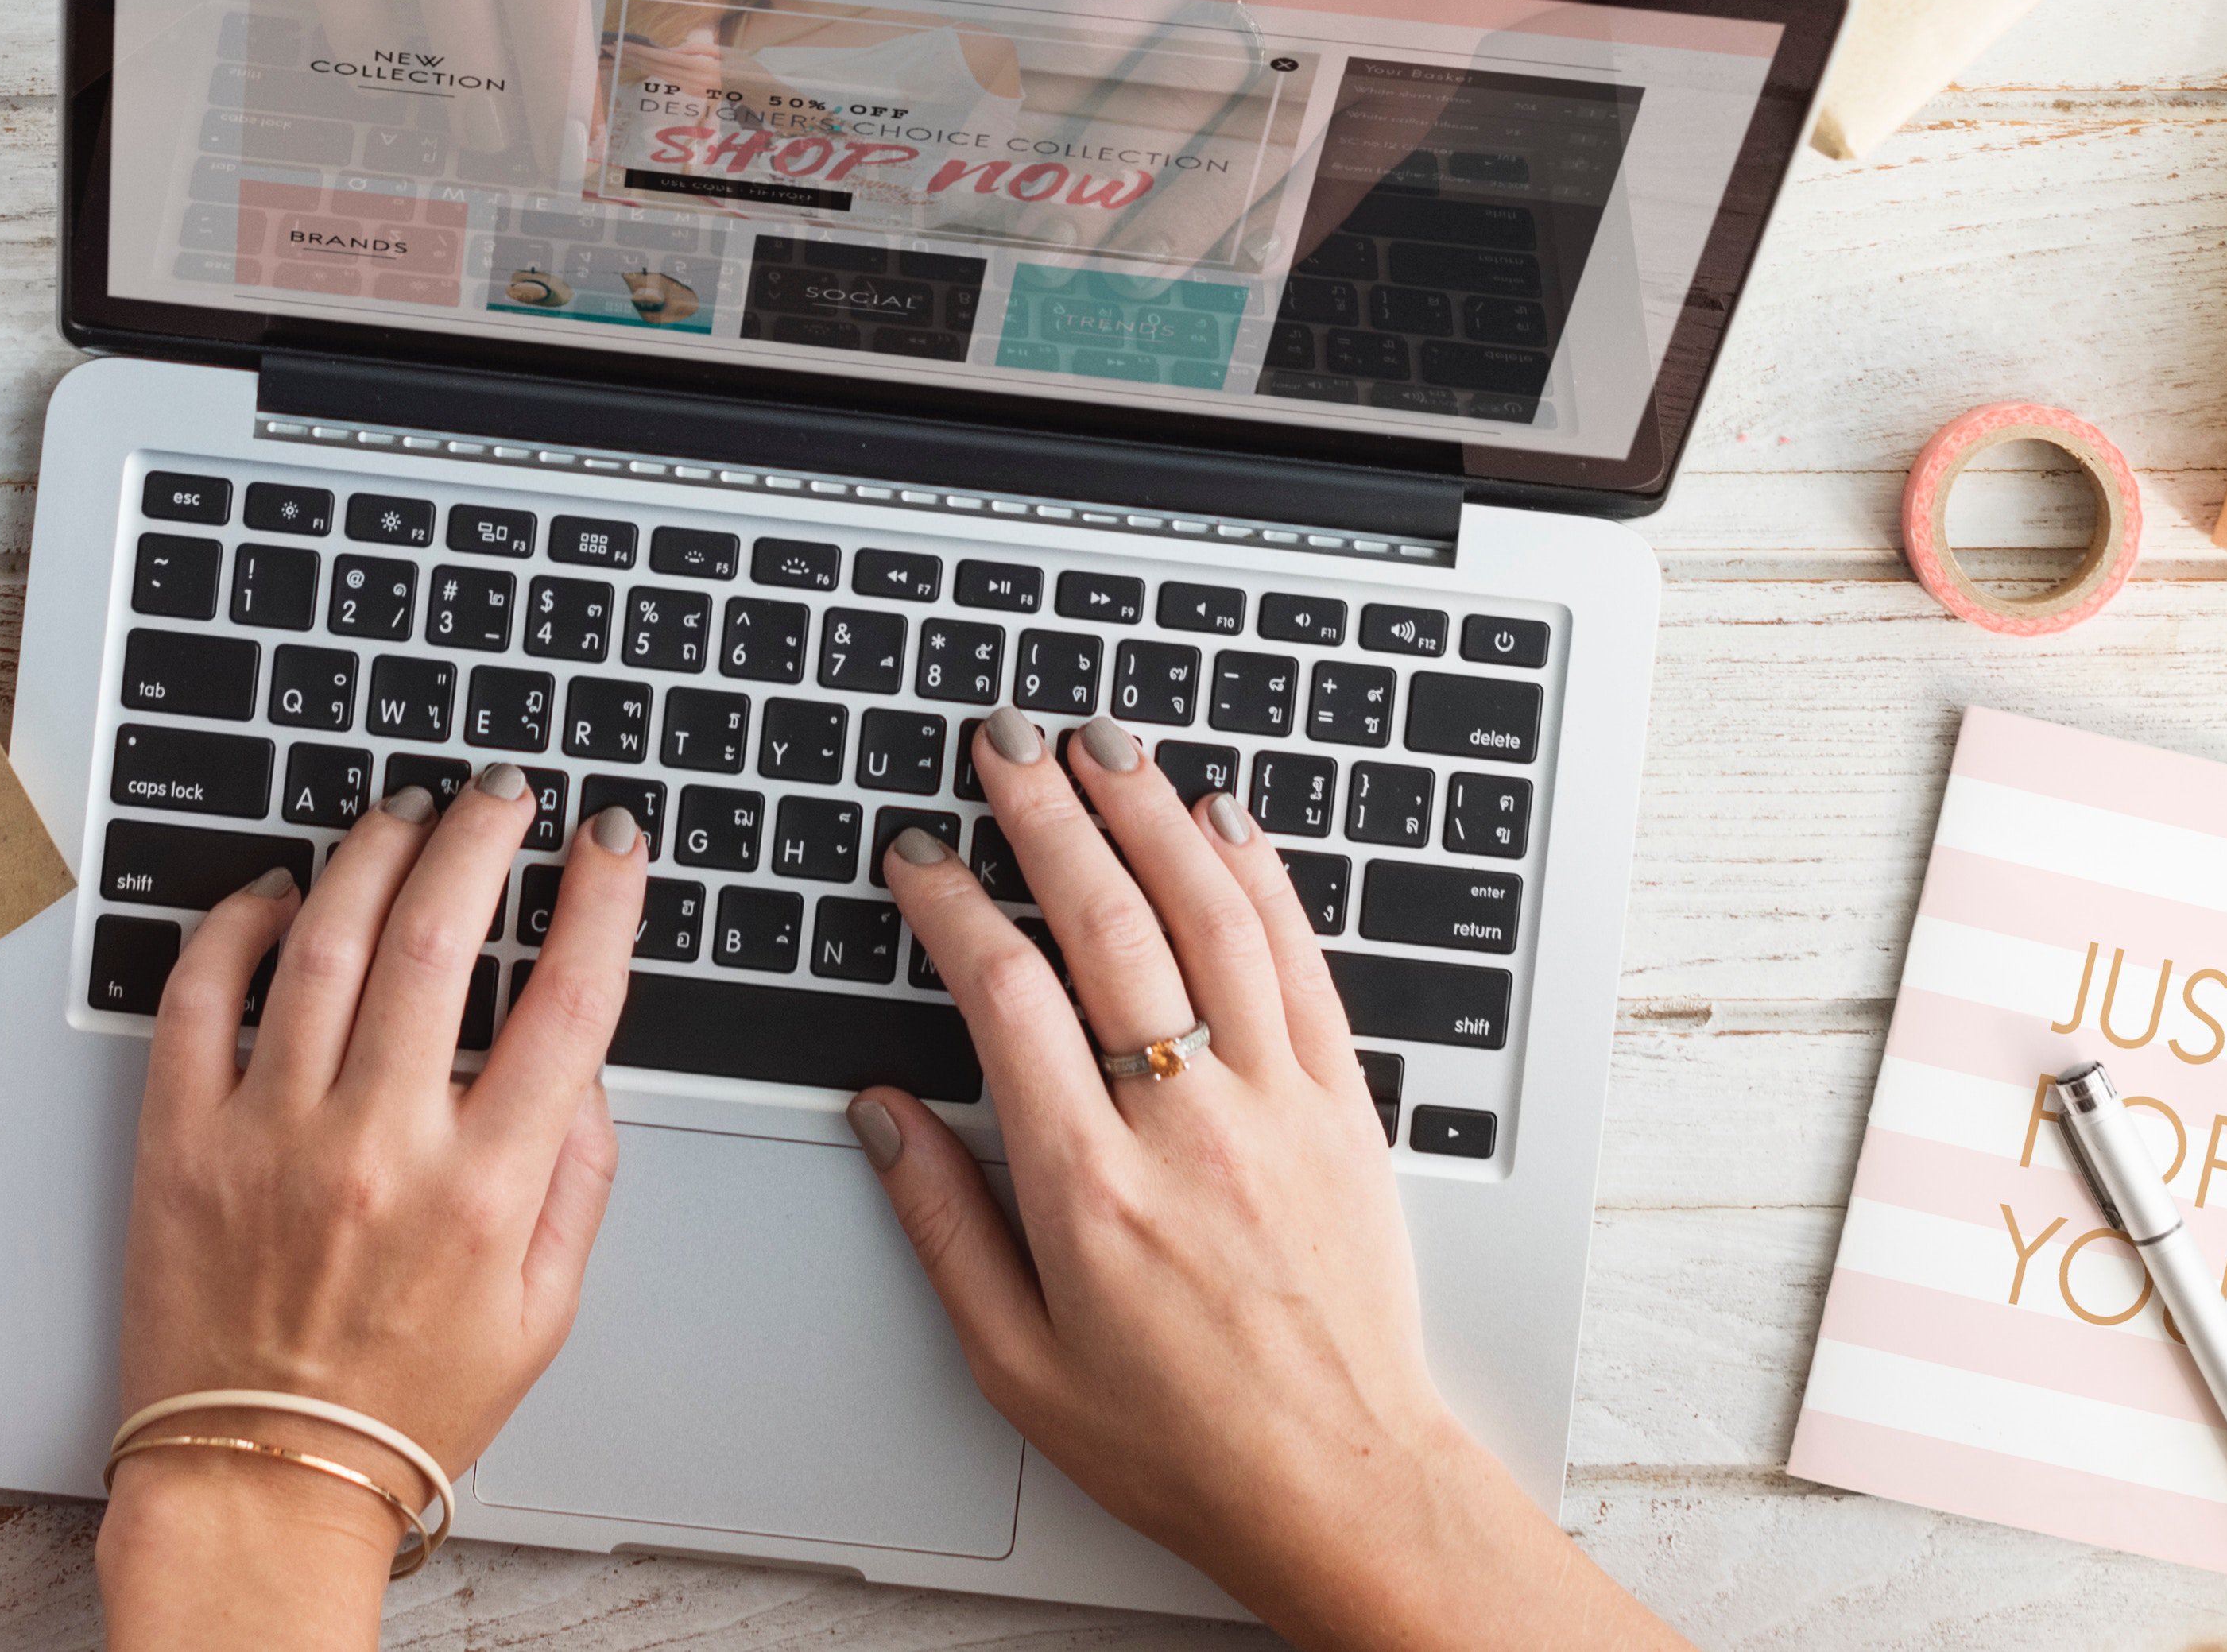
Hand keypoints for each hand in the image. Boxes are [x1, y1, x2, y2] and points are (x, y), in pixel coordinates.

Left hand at [98, 772, 647, 1649]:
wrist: (262, 1480)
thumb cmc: (402, 1404)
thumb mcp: (542, 1312)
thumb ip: (579, 1180)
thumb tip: (585, 1065)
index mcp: (481, 1195)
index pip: (569, 1004)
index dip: (602, 900)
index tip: (611, 841)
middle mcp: (378, 1151)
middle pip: (444, 937)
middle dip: (483, 836)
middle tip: (501, 794)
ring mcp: (270, 1136)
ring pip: (326, 941)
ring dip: (373, 852)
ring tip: (404, 813)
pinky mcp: (179, 1140)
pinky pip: (201, 994)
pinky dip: (236, 922)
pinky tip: (275, 892)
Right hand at [858, 717, 1692, 1651]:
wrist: (1341, 1485)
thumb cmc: (1179, 1440)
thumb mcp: (1015, 1362)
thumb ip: (941, 1225)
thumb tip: (882, 1113)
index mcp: (1089, 1189)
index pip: (1005, 995)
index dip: (953, 905)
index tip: (921, 857)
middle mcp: (1186, 1127)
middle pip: (1108, 924)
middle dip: (1047, 813)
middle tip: (1006, 742)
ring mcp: (1277, 1106)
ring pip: (1212, 915)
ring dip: (1151, 813)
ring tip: (1104, 745)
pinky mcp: (1344, 1106)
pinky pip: (1300, 960)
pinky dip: (1260, 876)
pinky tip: (1224, 821)